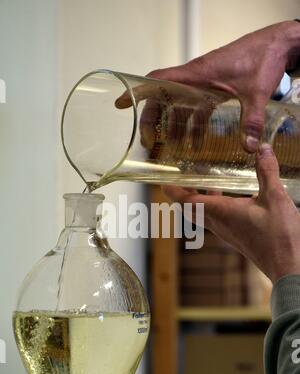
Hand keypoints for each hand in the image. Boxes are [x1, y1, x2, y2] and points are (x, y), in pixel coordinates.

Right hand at [118, 21, 299, 152]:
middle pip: (164, 99)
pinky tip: (196, 143)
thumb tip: (248, 147)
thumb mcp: (257, 92)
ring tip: (173, 151)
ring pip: (180, 107)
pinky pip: (196, 109)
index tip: (121, 103)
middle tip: (148, 143)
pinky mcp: (214, 89)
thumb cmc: (262, 57)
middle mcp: (195, 80)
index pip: (158, 81)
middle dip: (154, 122)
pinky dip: (194, 126)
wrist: (278, 43)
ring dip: (175, 128)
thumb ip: (251, 120)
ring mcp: (203, 84)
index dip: (137, 92)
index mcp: (196, 75)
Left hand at [163, 144, 299, 282]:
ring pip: (203, 214)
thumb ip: (267, 172)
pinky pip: (217, 219)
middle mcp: (218, 224)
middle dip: (183, 194)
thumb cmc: (280, 237)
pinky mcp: (235, 236)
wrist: (288, 266)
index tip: (164, 181)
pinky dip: (215, 206)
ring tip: (204, 182)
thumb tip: (262, 149)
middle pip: (190, 209)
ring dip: (200, 199)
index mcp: (221, 213)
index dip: (173, 191)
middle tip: (181, 178)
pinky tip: (230, 197)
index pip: (187, 202)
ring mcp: (226, 232)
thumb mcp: (275, 198)